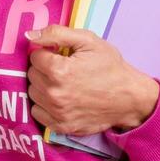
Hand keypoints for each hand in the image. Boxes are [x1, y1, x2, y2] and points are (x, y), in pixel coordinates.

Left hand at [24, 25, 159, 135]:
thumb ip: (56, 34)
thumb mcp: (88, 41)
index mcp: (59, 71)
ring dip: (43, 87)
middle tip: (64, 69)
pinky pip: (37, 113)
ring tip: (63, 84)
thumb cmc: (110, 67)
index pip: (35, 57)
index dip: (48, 53)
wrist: (129, 98)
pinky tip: (60, 99)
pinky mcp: (61, 126)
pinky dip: (44, 105)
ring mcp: (57, 112)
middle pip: (32, 75)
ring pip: (33, 93)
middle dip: (44, 69)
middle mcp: (54, 94)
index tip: (61, 56)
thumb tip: (30, 36)